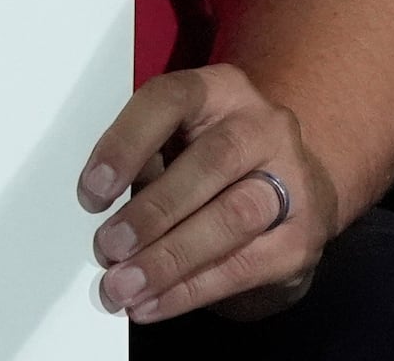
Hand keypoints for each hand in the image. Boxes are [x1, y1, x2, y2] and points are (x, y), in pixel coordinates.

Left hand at [79, 63, 333, 323]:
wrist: (290, 184)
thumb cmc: (209, 158)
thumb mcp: (176, 140)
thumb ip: (144, 161)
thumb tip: (99, 208)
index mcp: (219, 90)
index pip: (168, 101)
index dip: (126, 144)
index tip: (91, 191)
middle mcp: (264, 127)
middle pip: (210, 163)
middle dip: (152, 213)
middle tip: (107, 248)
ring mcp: (293, 180)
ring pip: (232, 218)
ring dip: (170, 259)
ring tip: (124, 285)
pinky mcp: (302, 237)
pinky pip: (245, 267)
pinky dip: (190, 290)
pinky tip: (153, 303)